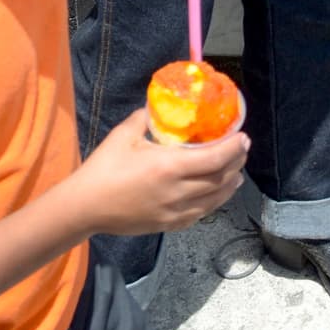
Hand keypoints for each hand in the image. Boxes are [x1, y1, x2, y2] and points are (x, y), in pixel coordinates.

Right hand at [73, 108, 249, 235]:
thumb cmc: (104, 168)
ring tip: (237, 171)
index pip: (215, 158)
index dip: (234, 148)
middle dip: (237, 163)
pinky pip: (201, 213)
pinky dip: (215, 201)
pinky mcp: (169, 225)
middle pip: (221, 178)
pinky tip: (218, 193)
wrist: (85, 207)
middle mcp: (178, 191)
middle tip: (242, 149)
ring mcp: (175, 212)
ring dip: (230, 183)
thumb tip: (159, 104)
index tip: (243, 137)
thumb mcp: (125, 134)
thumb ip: (146, 117)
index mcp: (170, 167)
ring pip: (215, 199)